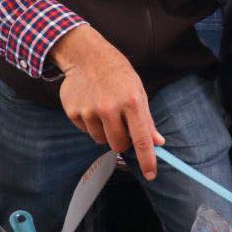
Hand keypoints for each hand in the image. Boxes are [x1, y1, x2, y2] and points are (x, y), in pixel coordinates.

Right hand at [51, 25, 164, 178]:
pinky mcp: (73, 111)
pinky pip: (85, 131)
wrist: (87, 56)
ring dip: (104, 131)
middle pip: (119, 145)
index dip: (147, 160)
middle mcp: (110, 107)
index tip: (150, 175)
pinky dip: (89, 123)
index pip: (142, 139)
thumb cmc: (117, 74)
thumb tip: (158, 142)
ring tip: (104, 109)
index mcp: (132, 101)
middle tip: (120, 123)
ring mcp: (90, 110)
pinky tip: (90, 104)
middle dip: (122, 140)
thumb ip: (146, 120)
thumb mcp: (138, 91)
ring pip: (101, 140)